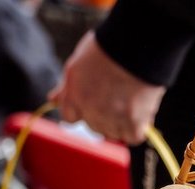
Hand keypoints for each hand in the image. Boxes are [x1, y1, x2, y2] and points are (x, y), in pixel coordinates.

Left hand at [50, 31, 165, 144]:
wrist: (138, 45)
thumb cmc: (108, 47)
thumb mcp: (79, 62)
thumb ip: (67, 86)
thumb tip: (52, 99)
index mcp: (74, 95)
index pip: (69, 117)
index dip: (82, 111)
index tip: (93, 102)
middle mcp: (90, 110)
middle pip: (93, 127)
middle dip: (102, 116)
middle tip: (117, 97)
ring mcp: (112, 118)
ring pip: (113, 133)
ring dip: (121, 123)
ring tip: (131, 101)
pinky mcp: (134, 123)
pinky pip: (133, 136)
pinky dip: (138, 127)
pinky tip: (141, 112)